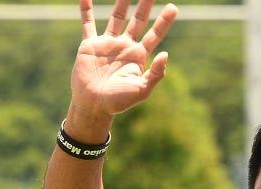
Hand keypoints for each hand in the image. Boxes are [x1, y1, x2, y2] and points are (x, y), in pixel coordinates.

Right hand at [70, 0, 177, 117]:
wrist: (94, 106)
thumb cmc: (119, 102)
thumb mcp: (142, 90)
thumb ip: (155, 74)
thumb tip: (166, 54)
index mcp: (139, 56)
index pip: (154, 34)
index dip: (164, 21)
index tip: (173, 7)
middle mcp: (125, 46)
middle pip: (138, 20)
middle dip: (145, 5)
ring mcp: (108, 44)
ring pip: (116, 17)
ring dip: (122, 2)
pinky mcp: (90, 45)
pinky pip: (88, 23)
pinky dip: (87, 10)